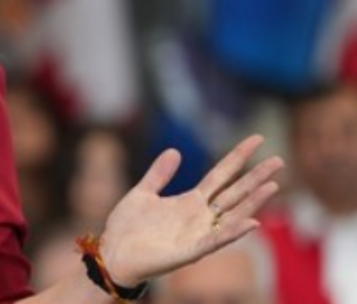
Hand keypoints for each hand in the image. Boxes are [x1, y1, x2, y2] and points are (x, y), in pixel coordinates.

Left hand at [98, 134, 282, 285]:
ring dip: (253, 202)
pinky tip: (252, 222)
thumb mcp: (143, 193)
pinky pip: (216, 241)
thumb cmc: (127, 227)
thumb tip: (175, 150)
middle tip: (280, 160)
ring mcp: (198, 233)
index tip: (257, 139)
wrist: (113, 253)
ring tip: (273, 185)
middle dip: (256, 177)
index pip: (221, 175)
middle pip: (235, 193)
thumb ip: (159, 174)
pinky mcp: (190, 251)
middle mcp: (200, 216)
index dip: (238, 157)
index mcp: (190, 201)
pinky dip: (233, 233)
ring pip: (233, 215)